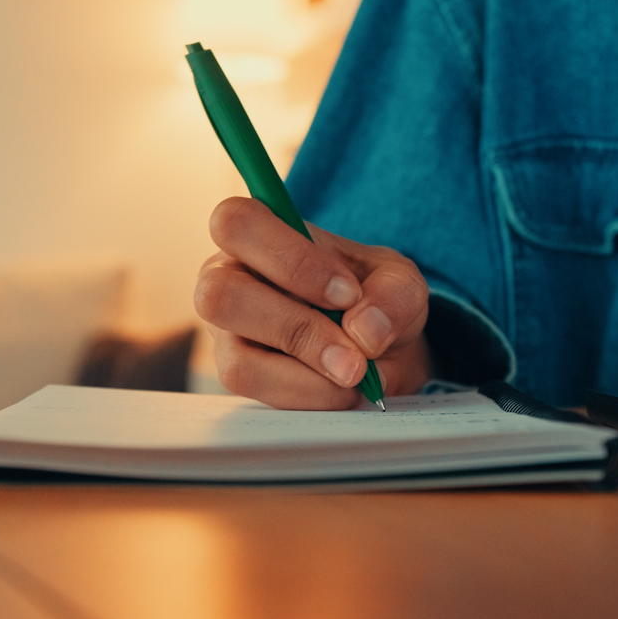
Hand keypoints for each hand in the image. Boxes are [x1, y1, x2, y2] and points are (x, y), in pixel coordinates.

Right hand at [195, 197, 432, 408]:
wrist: (374, 347)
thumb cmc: (369, 297)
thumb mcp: (398, 282)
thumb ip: (394, 293)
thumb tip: (364, 331)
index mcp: (256, 235)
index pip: (236, 223)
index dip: (291, 260)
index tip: (348, 293)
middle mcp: (225, 280)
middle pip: (219, 295)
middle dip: (298, 329)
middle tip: (357, 349)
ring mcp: (224, 334)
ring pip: (239, 360)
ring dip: (307, 373)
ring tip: (356, 373)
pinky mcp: (237, 375)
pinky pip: (261, 394)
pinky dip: (311, 395)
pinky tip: (341, 387)